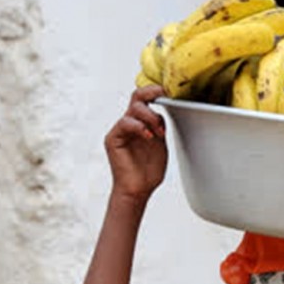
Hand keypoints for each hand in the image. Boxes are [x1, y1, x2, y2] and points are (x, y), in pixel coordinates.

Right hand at [105, 86, 167, 200]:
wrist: (138, 190)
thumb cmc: (148, 171)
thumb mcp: (160, 145)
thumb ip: (160, 127)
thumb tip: (164, 111)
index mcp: (141, 123)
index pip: (145, 100)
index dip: (156, 92)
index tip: (169, 94)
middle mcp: (130, 123)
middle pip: (137, 96)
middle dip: (152, 92)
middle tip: (164, 96)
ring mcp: (121, 130)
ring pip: (134, 108)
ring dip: (151, 116)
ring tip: (158, 132)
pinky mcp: (113, 138)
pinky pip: (125, 122)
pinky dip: (139, 127)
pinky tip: (148, 136)